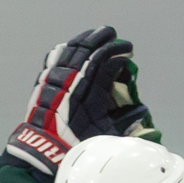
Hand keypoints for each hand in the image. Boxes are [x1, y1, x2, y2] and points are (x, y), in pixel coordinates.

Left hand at [2, 26, 158, 179]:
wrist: (42, 150)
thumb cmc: (74, 147)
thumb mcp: (104, 138)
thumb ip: (124, 125)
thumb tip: (141, 113)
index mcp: (90, 96)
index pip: (106, 66)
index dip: (117, 55)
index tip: (128, 51)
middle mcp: (72, 84)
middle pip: (88, 54)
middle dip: (103, 41)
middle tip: (115, 35)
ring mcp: (56, 81)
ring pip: (71, 52)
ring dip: (85, 40)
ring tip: (97, 32)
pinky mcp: (43, 83)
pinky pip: (54, 59)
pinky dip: (63, 50)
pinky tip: (69, 44)